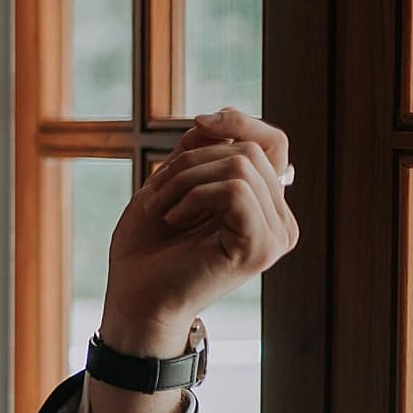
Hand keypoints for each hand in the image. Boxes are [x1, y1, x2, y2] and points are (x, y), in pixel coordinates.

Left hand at [100, 106, 300, 354]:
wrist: (133, 297)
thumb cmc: (148, 246)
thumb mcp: (172, 181)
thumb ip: (202, 148)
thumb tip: (220, 115)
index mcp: (264, 203)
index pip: (273, 142)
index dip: (241, 122)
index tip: (200, 121)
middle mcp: (280, 220)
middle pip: (250, 150)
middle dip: (190, 160)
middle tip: (155, 192)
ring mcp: (276, 235)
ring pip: (241, 166)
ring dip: (185, 179)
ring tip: (160, 207)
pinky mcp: (262, 248)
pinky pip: (236, 190)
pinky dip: (195, 195)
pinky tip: (174, 219)